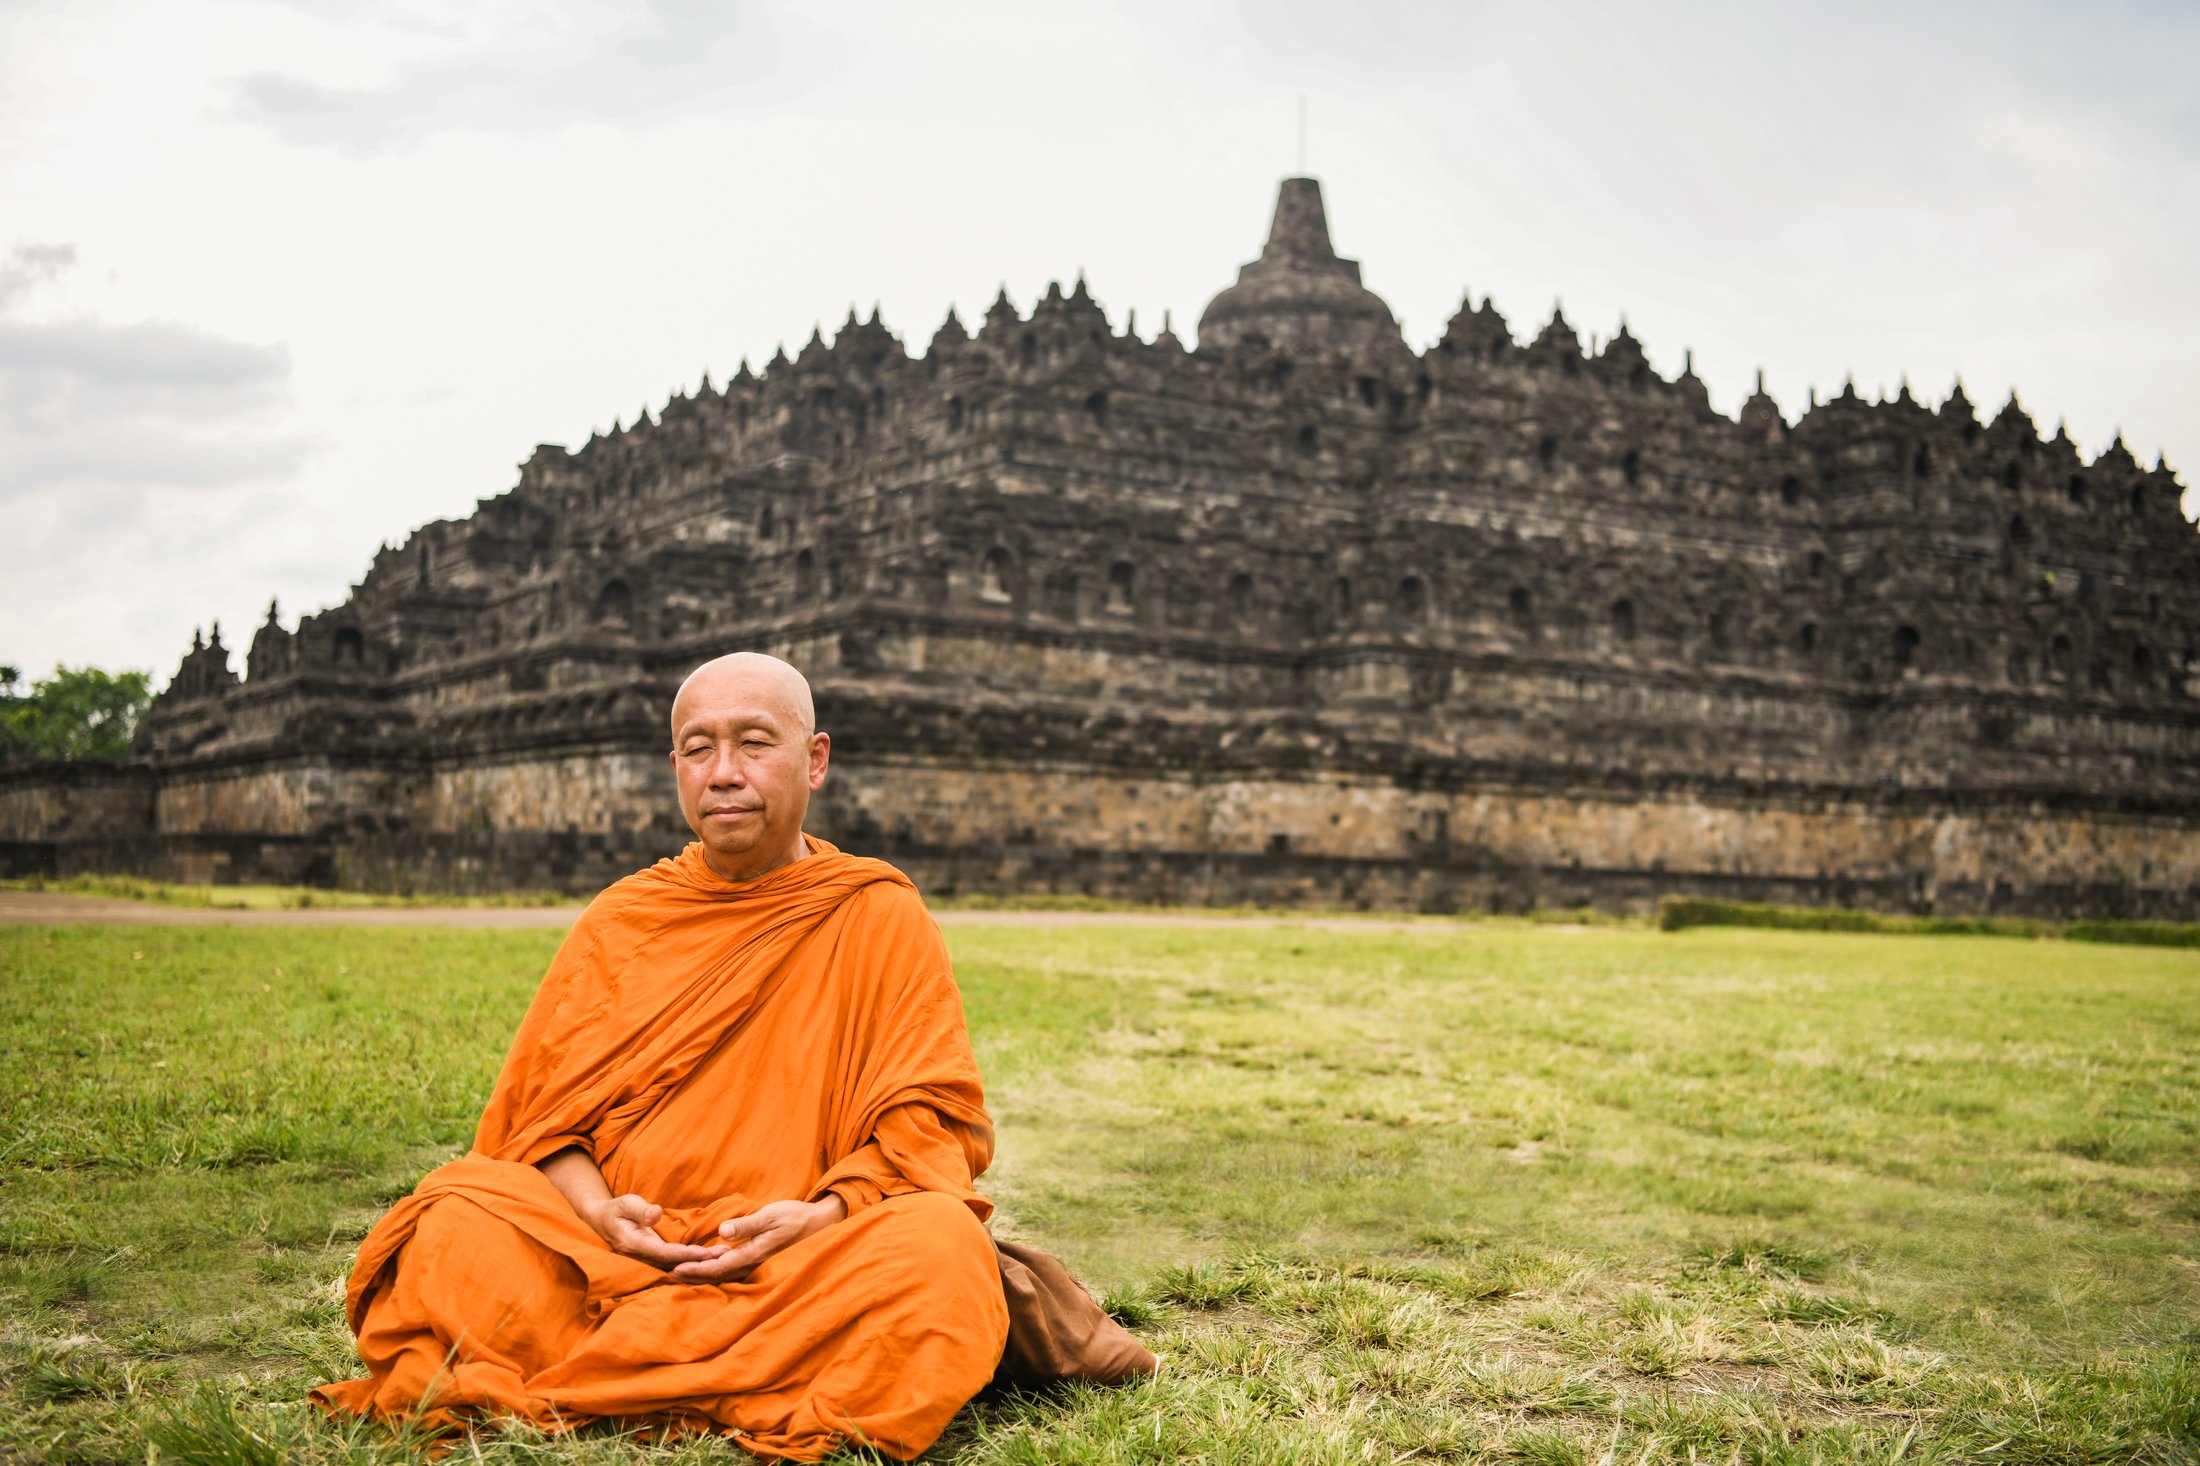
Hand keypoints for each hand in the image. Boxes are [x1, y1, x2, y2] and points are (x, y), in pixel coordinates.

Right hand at [582, 1193, 721, 1271]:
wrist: (603, 1221)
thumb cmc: (616, 1209)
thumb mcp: (626, 1203)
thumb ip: (641, 1209)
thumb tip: (656, 1214)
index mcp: (634, 1244)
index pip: (664, 1253)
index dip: (686, 1254)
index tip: (706, 1253)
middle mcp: (641, 1257)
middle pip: (674, 1264)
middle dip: (699, 1262)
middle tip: (725, 1256)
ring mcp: (646, 1260)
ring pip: (675, 1267)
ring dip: (698, 1264)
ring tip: (724, 1258)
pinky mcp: (652, 1259)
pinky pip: (673, 1263)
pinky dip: (691, 1262)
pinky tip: (709, 1260)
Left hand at [668, 1195, 846, 1283]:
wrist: (818, 1224)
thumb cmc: (794, 1217)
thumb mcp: (771, 1215)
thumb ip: (747, 1225)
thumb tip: (722, 1233)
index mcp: (753, 1253)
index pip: (718, 1267)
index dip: (696, 1270)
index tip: (675, 1270)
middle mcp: (753, 1262)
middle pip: (717, 1276)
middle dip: (693, 1276)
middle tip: (667, 1276)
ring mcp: (756, 1262)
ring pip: (724, 1274)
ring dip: (702, 1274)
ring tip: (682, 1274)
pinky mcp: (757, 1258)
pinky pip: (732, 1268)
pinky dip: (715, 1269)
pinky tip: (707, 1265)